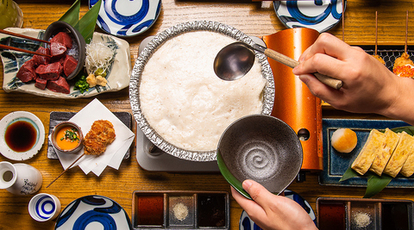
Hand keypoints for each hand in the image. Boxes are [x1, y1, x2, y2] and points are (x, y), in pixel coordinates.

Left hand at [231, 180, 317, 229]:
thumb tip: (246, 183)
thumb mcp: (273, 203)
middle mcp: (258, 214)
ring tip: (260, 179)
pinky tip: (276, 190)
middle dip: (246, 185)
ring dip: (258, 189)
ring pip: (258, 199)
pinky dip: (269, 194)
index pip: (237, 196)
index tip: (234, 175)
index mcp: (254, 210)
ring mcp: (266, 215)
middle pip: (246, 197)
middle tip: (246, 174)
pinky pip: (268, 202)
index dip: (234, 184)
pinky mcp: (275, 215)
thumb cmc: (291, 224)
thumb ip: (259, 193)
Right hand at [292, 33, 410, 112]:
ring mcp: (356, 51)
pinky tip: (328, 69)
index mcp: (350, 72)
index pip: (318, 60)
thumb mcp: (339, 102)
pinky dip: (327, 55)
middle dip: (309, 52)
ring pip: (329, 41)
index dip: (303, 66)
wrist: (389, 93)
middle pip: (324, 41)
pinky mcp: (356, 50)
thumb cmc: (368, 100)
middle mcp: (354, 57)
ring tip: (315, 68)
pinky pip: (335, 47)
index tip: (297, 71)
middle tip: (305, 65)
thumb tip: (303, 77)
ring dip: (317, 52)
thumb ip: (318, 89)